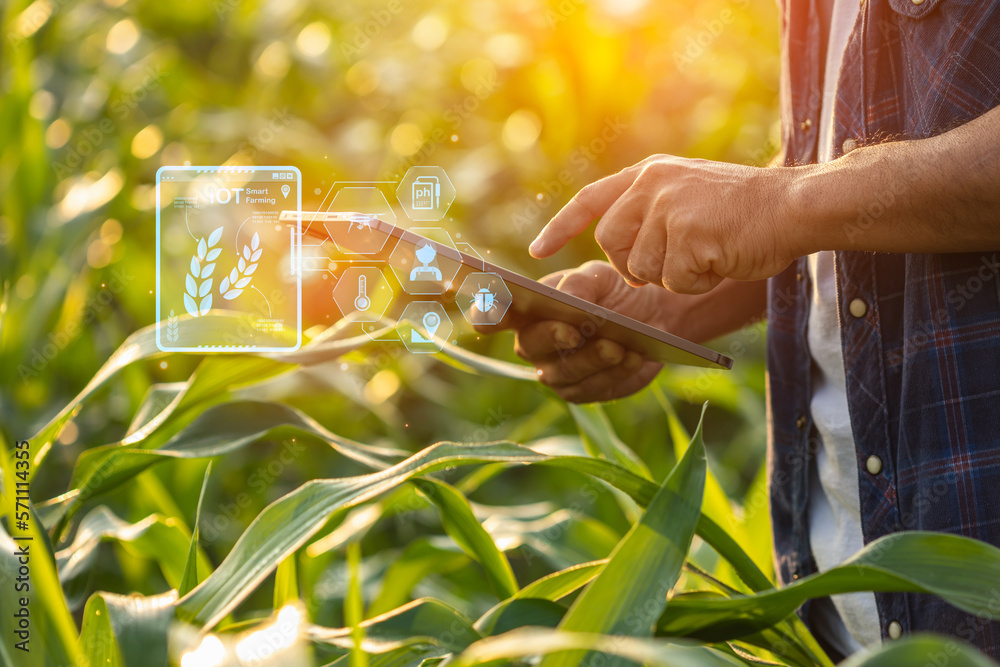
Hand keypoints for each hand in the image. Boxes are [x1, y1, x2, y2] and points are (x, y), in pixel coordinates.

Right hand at [503, 261, 663, 402]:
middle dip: (551, 337)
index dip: (487, 317)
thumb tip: (566, 297)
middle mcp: (535, 343)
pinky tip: (634, 357)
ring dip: (590, 359)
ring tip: (617, 347)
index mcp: (529, 309)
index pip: (496, 315)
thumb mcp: (601, 277)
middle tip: (574, 331)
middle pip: (529, 346)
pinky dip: (614, 373)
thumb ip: (581, 283)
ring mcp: (556, 371)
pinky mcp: (583, 391)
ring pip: (562, 373)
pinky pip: (591, 389)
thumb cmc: (615, 293)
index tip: (486, 318)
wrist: (654, 318)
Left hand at [528, 155, 801, 293]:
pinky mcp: (687, 233)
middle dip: (634, 266)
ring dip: (673, 276)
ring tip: (709, 254)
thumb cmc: (745, 212)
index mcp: (650, 174)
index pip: (592, 200)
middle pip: (611, 244)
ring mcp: (669, 207)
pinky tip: (721, 261)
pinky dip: (697, 283)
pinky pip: (674, 281)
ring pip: (643, 269)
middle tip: (673, 262)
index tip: (538, 252)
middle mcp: (653, 185)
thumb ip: (650, 213)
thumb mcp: (687, 196)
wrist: (794, 206)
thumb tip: (618, 254)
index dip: (561, 227)